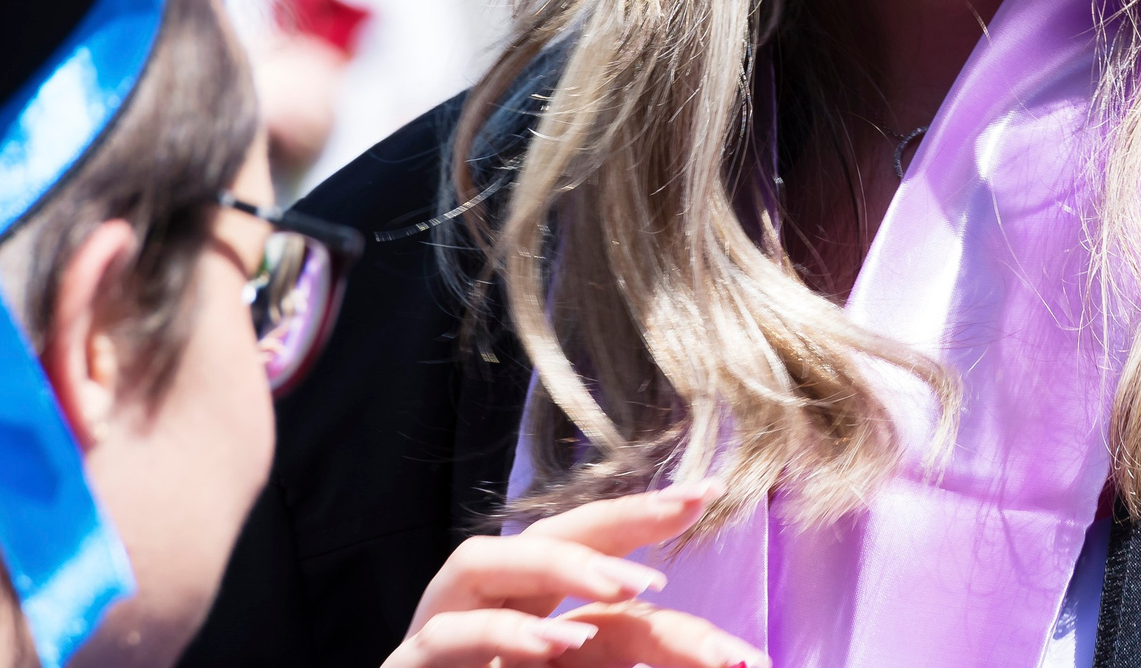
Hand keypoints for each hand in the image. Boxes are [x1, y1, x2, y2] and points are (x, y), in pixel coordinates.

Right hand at [383, 482, 768, 667]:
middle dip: (618, 515)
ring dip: (560, 566)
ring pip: (488, 560)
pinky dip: (503, 634)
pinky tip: (555, 642)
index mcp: (537, 604)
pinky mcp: (409, 665)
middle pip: (550, 533)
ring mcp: (443, 625)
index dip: (647, 518)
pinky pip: (448, 635)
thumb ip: (636, 652)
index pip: (595, 548)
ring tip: (632, 587)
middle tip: (686, 507)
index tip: (711, 490)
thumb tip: (730, 655)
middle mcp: (491, 601)